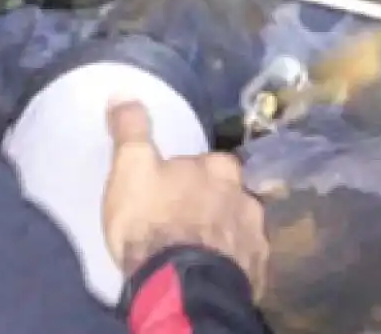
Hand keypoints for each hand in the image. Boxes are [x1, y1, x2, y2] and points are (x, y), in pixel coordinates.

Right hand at [102, 100, 268, 298]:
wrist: (181, 287)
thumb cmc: (154, 223)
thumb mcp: (131, 170)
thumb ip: (131, 131)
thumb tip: (123, 93)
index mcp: (220, 169)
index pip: (210, 163)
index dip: (191, 175)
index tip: (173, 189)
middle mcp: (246, 198)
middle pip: (230, 196)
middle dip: (213, 206)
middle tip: (185, 223)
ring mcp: (255, 239)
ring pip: (240, 230)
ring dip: (224, 237)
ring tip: (198, 252)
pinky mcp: (257, 274)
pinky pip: (245, 264)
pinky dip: (232, 267)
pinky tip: (212, 275)